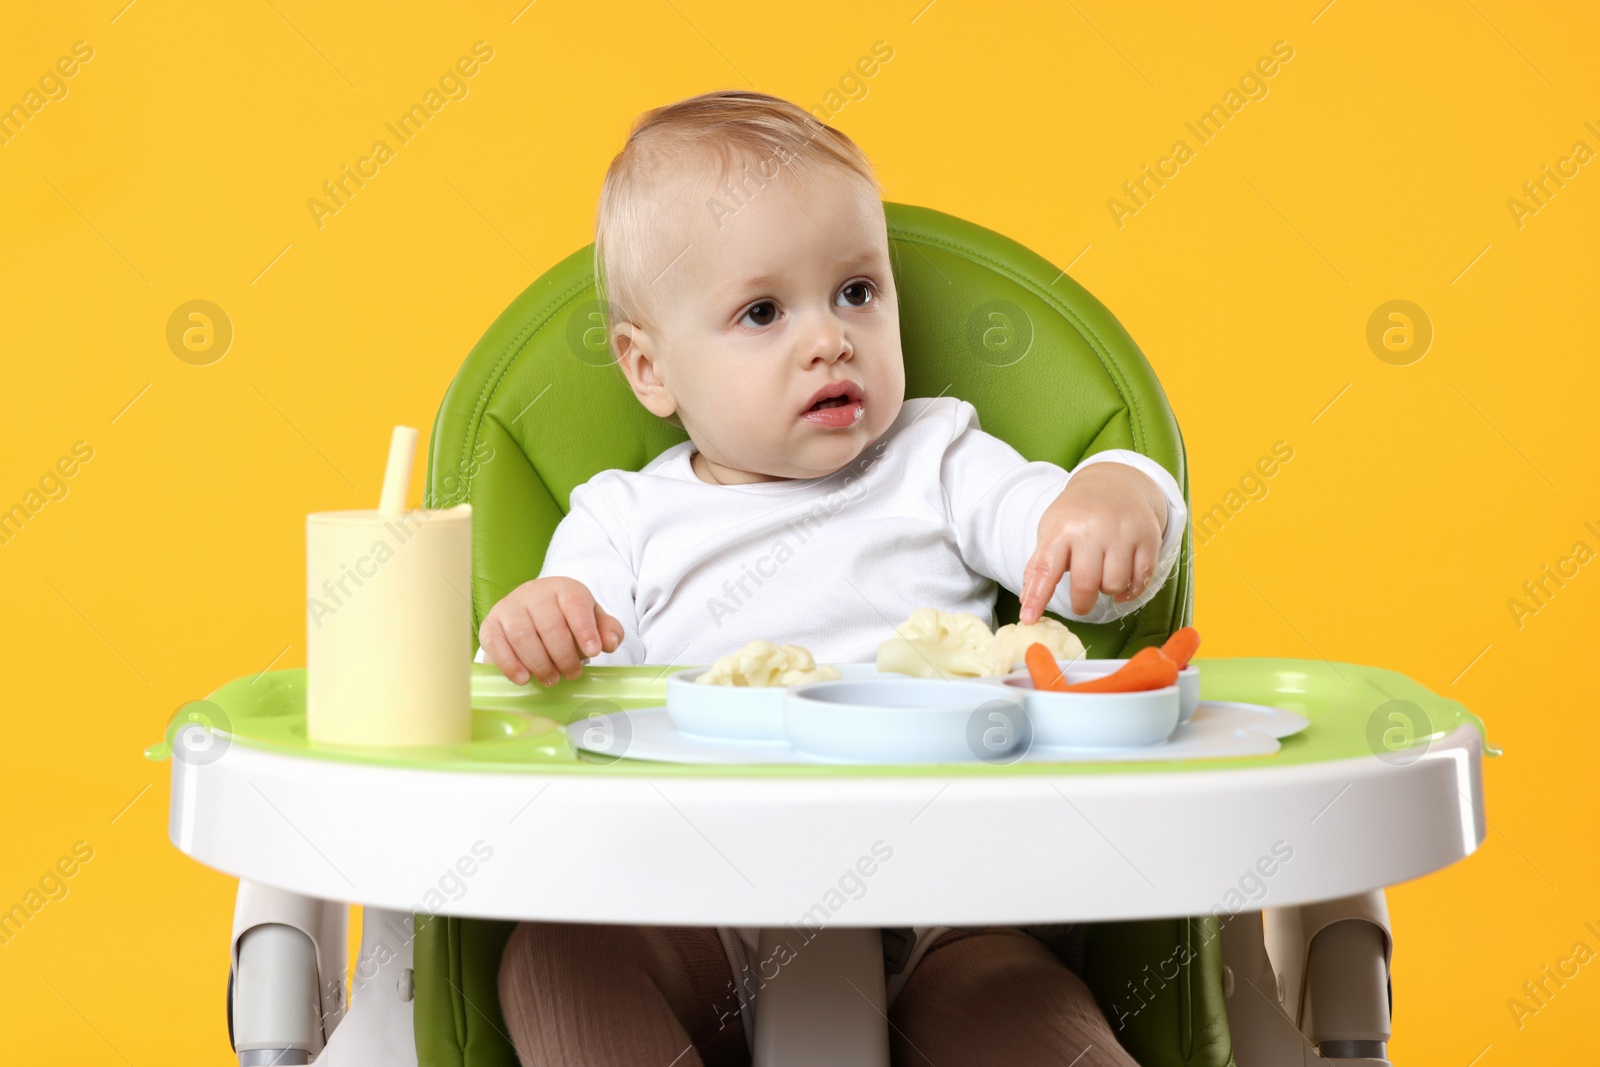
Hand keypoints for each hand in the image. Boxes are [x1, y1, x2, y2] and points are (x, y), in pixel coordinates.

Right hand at [479, 577, 624, 685]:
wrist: (533, 610)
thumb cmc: (567, 618)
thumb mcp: (593, 620)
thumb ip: (608, 630)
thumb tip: (609, 642)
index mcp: (563, 588)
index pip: (575, 604)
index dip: (585, 629)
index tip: (594, 652)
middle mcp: (534, 593)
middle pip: (549, 624)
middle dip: (563, 655)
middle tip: (572, 674)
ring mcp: (509, 607)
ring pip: (522, 635)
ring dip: (539, 663)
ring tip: (552, 680)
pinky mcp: (490, 625)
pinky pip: (496, 644)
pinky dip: (509, 664)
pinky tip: (524, 679)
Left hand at [1020, 463, 1166, 620]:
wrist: (1114, 483)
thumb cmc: (1076, 515)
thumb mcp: (1051, 531)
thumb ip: (1039, 566)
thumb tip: (1027, 603)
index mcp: (1061, 529)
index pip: (1045, 569)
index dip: (1037, 597)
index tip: (1029, 619)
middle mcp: (1092, 529)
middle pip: (1085, 584)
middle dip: (1081, 604)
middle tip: (1081, 603)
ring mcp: (1122, 532)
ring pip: (1114, 584)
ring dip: (1107, 591)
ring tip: (1102, 577)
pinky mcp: (1147, 538)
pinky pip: (1140, 580)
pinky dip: (1130, 590)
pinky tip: (1122, 583)